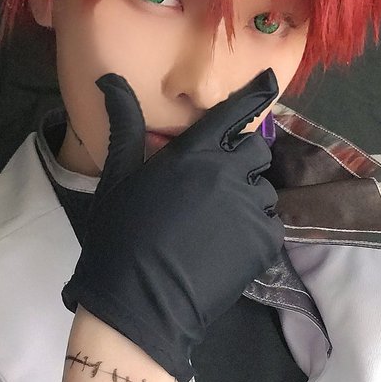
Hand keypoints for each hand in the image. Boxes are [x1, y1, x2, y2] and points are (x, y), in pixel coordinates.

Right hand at [61, 69, 282, 381]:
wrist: (140, 303)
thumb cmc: (121, 236)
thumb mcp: (118, 176)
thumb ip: (125, 123)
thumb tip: (110, 78)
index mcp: (194, 152)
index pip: (236, 111)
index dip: (255, 94)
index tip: (268, 81)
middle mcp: (229, 172)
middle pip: (254, 150)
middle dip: (240, 160)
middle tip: (214, 184)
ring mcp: (251, 208)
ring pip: (263, 189)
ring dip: (247, 198)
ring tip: (216, 223)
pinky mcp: (265, 242)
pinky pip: (271, 224)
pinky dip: (255, 230)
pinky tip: (227, 246)